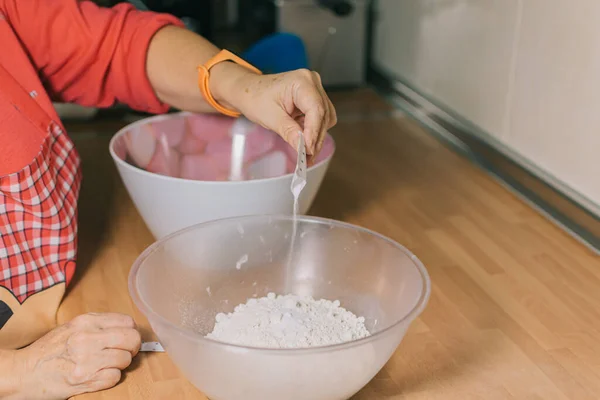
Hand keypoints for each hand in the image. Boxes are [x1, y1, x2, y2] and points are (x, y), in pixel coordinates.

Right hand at [6, 313, 140, 399]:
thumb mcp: (73, 327)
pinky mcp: (85, 380)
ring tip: (106, 364)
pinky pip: (115, 377)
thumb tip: (127, 329)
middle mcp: (87, 338)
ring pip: (126, 359)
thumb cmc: (50, 350)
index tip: (127, 338)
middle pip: (132, 339)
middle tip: (125, 352)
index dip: (131, 332)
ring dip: (120, 364)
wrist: (24, 372)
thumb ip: (99, 325)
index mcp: (86, 322)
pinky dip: (111, 377)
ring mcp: (87, 360)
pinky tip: (99, 374)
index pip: (127, 322)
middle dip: (132, 347)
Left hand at [215, 66, 337, 156]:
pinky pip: (321, 118)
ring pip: (325, 118)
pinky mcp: (314, 98)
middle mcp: (312, 82)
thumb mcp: (270, 117)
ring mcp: (315, 89)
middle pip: (323, 115)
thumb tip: (303, 148)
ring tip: (304, 153)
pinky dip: (314, 131)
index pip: (316, 109)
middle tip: (307, 159)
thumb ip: (289, 132)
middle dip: (315, 139)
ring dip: (316, 137)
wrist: (248, 91)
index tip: (308, 150)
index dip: (314, 132)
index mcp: (301, 81)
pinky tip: (304, 140)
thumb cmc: (255, 98)